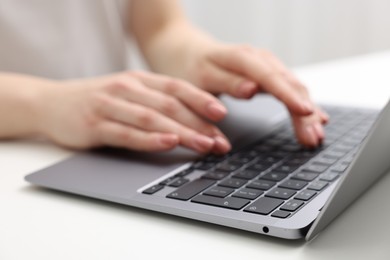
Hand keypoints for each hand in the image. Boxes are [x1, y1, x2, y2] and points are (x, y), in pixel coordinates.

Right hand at [36, 71, 230, 153]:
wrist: (50, 102)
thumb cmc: (96, 101)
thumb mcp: (127, 95)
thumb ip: (154, 103)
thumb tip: (189, 122)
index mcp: (138, 80)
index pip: (176, 88)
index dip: (201, 100)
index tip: (222, 115)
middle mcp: (127, 89)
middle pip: (170, 105)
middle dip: (199, 124)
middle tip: (221, 141)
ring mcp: (110, 106)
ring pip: (153, 118)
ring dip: (182, 132)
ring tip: (204, 145)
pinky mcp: (95, 125)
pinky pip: (127, 133)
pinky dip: (150, 139)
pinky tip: (168, 143)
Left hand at [187, 44, 328, 146]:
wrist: (187, 51)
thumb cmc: (192, 66)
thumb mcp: (202, 76)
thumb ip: (227, 82)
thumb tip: (252, 90)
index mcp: (242, 58)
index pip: (271, 77)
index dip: (289, 95)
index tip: (305, 112)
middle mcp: (259, 59)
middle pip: (288, 84)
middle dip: (304, 111)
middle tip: (313, 137)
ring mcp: (265, 66)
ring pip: (293, 87)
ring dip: (307, 110)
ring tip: (317, 134)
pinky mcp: (267, 74)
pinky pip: (289, 89)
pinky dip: (301, 104)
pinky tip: (315, 117)